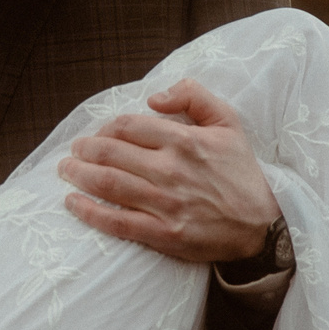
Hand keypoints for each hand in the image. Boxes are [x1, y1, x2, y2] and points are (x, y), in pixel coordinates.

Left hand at [57, 78, 278, 261]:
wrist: (263, 223)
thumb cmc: (240, 171)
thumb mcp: (227, 121)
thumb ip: (193, 95)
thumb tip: (153, 96)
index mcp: (183, 140)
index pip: (127, 126)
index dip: (105, 128)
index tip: (98, 134)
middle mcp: (171, 170)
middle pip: (110, 153)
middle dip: (83, 150)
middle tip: (73, 152)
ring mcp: (165, 203)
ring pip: (108, 184)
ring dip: (78, 175)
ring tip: (66, 171)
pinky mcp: (163, 233)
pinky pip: (117, 222)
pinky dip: (90, 212)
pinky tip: (73, 203)